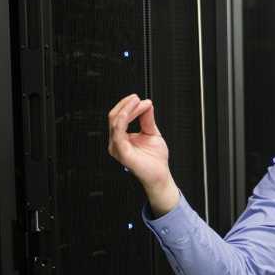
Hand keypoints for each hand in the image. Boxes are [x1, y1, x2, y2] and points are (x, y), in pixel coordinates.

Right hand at [107, 94, 178, 215]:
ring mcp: (117, 147)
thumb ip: (147, 118)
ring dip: (127, 108)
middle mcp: (116, 142)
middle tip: (138, 99)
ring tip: (138, 102)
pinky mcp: (122, 152)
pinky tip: (133, 111)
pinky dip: (125, 118)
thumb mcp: (151, 132)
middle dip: (126, 104)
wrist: (160, 175)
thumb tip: (145, 104)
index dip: (127, 105)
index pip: (118, 116)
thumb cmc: (155, 159)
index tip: (140, 100)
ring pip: (116, 121)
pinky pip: (118, 132)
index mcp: (121, 138)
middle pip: (114, 116)